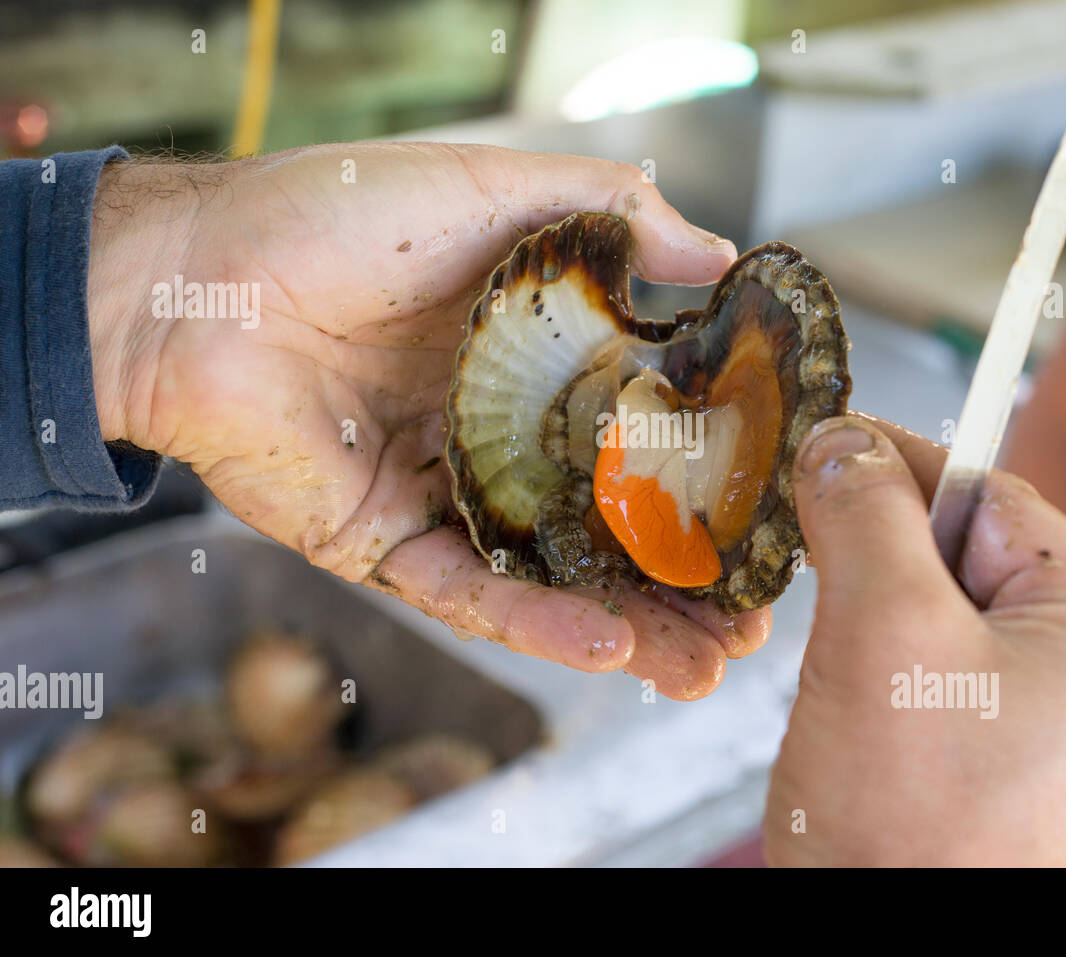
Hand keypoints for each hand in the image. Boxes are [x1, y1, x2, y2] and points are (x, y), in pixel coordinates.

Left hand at [86, 142, 770, 698]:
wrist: (195, 276)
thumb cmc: (336, 218)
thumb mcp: (492, 191)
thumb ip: (609, 214)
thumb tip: (719, 252)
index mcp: (532, 363)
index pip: (640, 432)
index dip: (707, 473)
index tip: (774, 509)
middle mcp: (498, 436)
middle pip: (607, 522)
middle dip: (684, 576)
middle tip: (756, 617)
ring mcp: (446, 495)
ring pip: (552, 576)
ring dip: (633, 624)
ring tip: (709, 663)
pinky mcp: (384, 543)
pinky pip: (471, 591)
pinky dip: (539, 623)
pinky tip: (613, 648)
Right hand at [763, 414, 1065, 864]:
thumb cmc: (909, 829)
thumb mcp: (881, 638)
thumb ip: (867, 518)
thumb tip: (842, 441)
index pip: (995, 504)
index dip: (901, 466)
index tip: (826, 445)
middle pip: (973, 566)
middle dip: (883, 561)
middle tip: (811, 563)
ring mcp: (1062, 742)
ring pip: (951, 630)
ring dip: (879, 627)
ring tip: (837, 672)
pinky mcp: (1013, 782)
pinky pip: (946, 693)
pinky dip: (888, 682)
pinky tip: (855, 715)